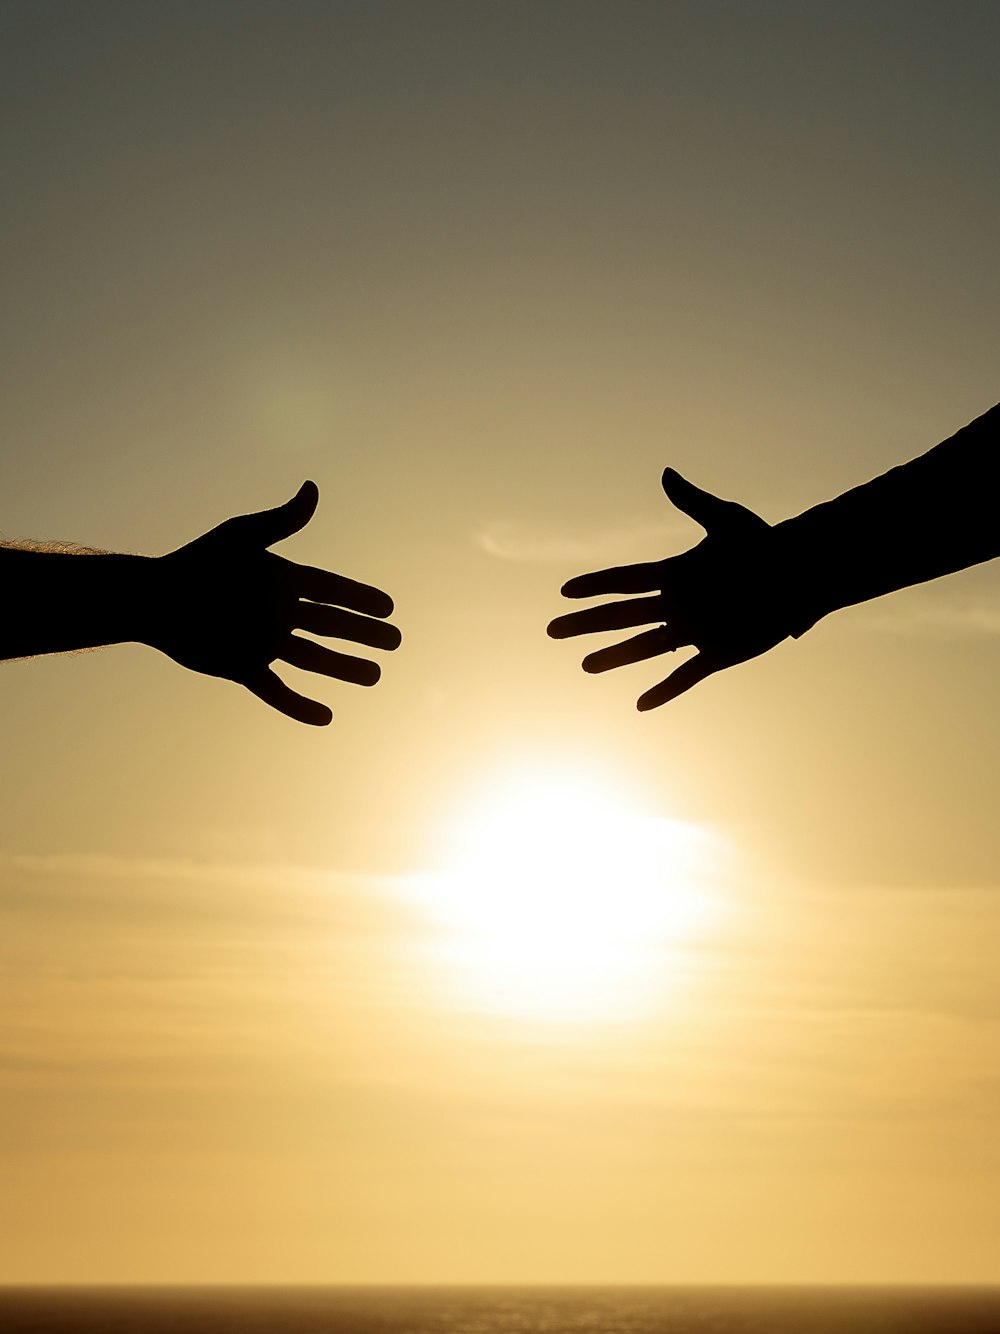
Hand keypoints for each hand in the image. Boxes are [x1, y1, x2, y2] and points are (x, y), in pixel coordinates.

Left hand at [148, 481, 399, 724]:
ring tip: (375, 676)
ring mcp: (262, 642)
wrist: (152, 600)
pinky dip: (298, 706)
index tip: (389, 607)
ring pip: (313, 659)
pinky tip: (325, 717)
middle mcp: (277, 612)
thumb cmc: (195, 564)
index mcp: (280, 580)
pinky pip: (276, 691)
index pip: (331, 589)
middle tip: (396, 641)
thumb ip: (281, 521)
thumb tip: (312, 488)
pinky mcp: (243, 667)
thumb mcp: (241, 538)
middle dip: (363, 634)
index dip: (360, 598)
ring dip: (344, 669)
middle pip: (330, 625)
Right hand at [548, 469, 793, 709]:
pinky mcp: (718, 653)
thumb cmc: (768, 546)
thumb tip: (665, 474)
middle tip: (552, 630)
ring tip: (584, 666)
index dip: (595, 585)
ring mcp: (695, 631)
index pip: (626, 580)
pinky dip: (665, 691)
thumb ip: (693, 502)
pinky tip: (640, 704)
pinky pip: (685, 676)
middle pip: (622, 615)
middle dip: (587, 623)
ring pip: (645, 648)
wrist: (803, 577)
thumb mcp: (728, 521)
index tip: (565, 591)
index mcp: (677, 574)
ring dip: (614, 657)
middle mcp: (679, 604)